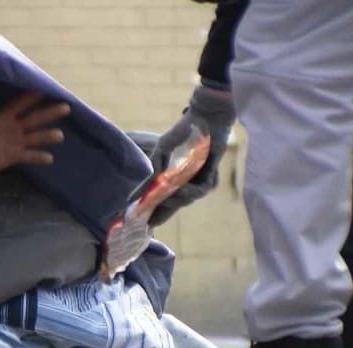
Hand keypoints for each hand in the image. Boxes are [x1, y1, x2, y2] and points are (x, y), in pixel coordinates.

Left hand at [0, 92, 70, 174]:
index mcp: (4, 116)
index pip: (19, 105)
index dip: (31, 97)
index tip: (45, 89)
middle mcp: (14, 127)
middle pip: (34, 119)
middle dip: (49, 113)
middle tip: (66, 107)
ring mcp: (16, 142)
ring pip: (35, 137)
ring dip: (47, 136)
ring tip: (60, 135)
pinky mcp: (15, 156)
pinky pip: (29, 156)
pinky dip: (38, 157)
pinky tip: (50, 159)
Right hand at [148, 85, 234, 225]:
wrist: (205, 119)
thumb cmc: (183, 132)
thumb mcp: (162, 151)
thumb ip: (153, 172)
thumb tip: (141, 190)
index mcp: (175, 177)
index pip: (164, 199)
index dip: (155, 211)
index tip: (143, 222)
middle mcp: (187, 182)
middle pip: (174, 205)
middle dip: (163, 212)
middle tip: (151, 218)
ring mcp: (200, 181)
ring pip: (187, 199)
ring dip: (177, 198)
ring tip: (171, 192)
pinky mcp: (211, 177)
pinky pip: (200, 191)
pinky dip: (190, 190)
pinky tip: (183, 185)